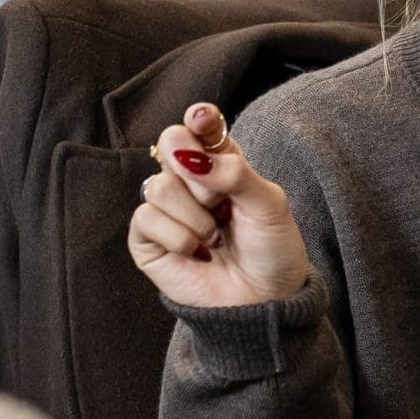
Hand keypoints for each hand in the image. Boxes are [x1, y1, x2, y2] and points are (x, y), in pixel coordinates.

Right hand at [129, 102, 308, 308]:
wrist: (265, 300)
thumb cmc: (272, 250)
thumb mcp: (269, 204)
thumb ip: (234, 173)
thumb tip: (191, 157)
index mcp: (222, 163)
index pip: (202, 126)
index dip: (199, 119)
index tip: (202, 119)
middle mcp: (190, 180)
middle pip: (169, 142)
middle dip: (193, 167)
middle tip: (218, 199)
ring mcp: (167, 208)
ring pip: (158, 185)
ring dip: (195, 216)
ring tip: (215, 236)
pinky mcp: (148, 239)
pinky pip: (146, 218)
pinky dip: (179, 237)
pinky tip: (198, 252)